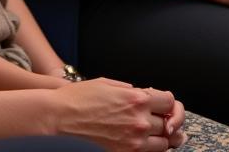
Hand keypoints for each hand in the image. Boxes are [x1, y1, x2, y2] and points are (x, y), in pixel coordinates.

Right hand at [49, 77, 177, 151]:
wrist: (59, 119)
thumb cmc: (78, 99)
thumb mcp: (106, 83)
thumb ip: (129, 89)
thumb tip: (142, 94)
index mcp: (136, 99)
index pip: (169, 102)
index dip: (166, 102)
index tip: (162, 104)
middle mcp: (139, 121)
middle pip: (169, 124)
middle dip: (165, 120)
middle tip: (160, 120)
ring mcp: (133, 142)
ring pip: (163, 144)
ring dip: (160, 138)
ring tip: (153, 133)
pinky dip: (148, 149)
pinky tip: (143, 143)